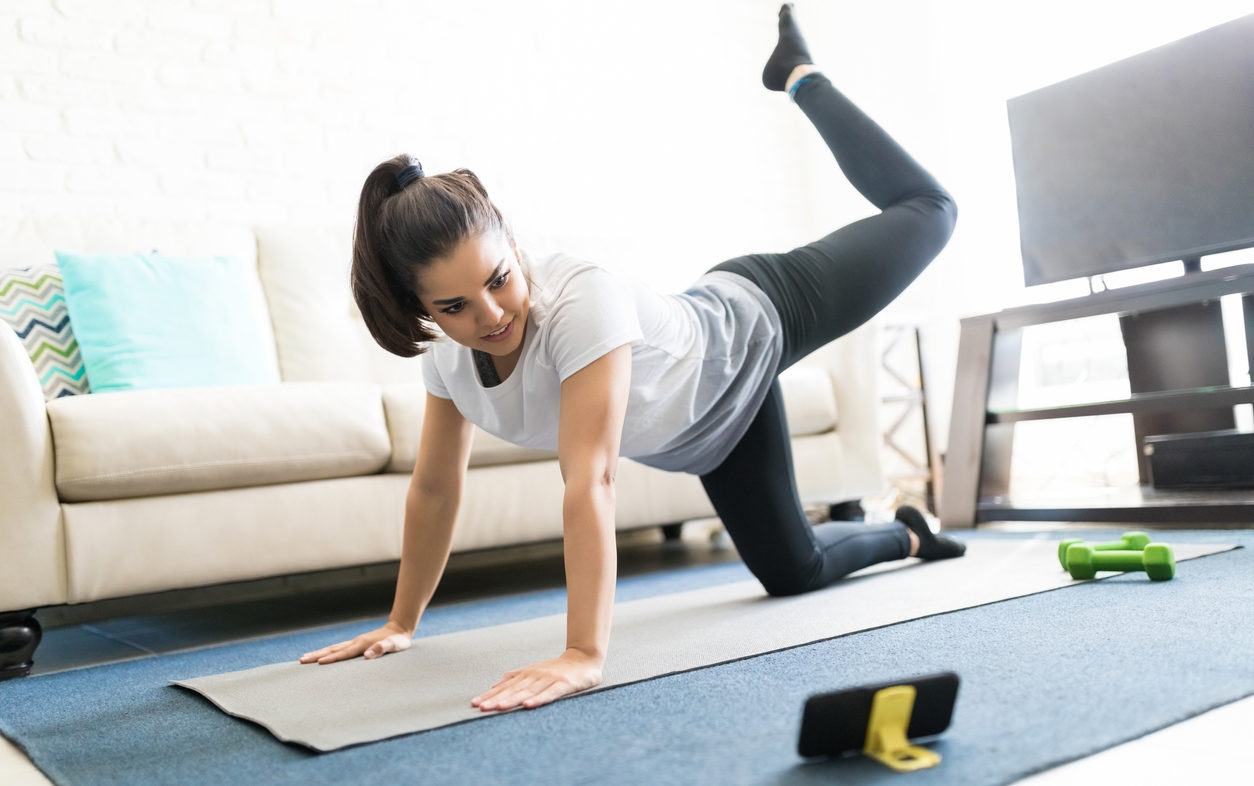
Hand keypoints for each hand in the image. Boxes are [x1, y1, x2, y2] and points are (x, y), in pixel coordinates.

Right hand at [298, 621, 411, 664]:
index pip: (344, 653)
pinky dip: (327, 652)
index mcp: (362, 644)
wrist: (399, 629)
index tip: (318, 663)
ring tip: (304, 658)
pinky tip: (321, 656)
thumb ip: (383, 649)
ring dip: (318, 653)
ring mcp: (355, 642)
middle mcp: (356, 642)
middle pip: (333, 649)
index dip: (332, 659)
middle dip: (317, 655)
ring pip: (333, 648)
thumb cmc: (398, 640)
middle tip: (301, 660)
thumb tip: (368, 655)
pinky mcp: (356, 644)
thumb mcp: (394, 645)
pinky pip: (338, 649)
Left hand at [471, 648, 603, 711]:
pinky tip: (528, 705)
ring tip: (499, 707)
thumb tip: (495, 685)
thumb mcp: (534, 670)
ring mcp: (549, 680)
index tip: (475, 703)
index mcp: (526, 674)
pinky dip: (538, 699)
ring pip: (528, 692)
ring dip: (512, 700)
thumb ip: (515, 677)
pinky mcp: (563, 685)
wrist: (584, 658)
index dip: (490, 694)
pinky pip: (549, 694)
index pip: (505, 686)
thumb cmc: (557, 668)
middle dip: (496, 699)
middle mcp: (535, 676)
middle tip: (481, 708)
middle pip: (513, 690)